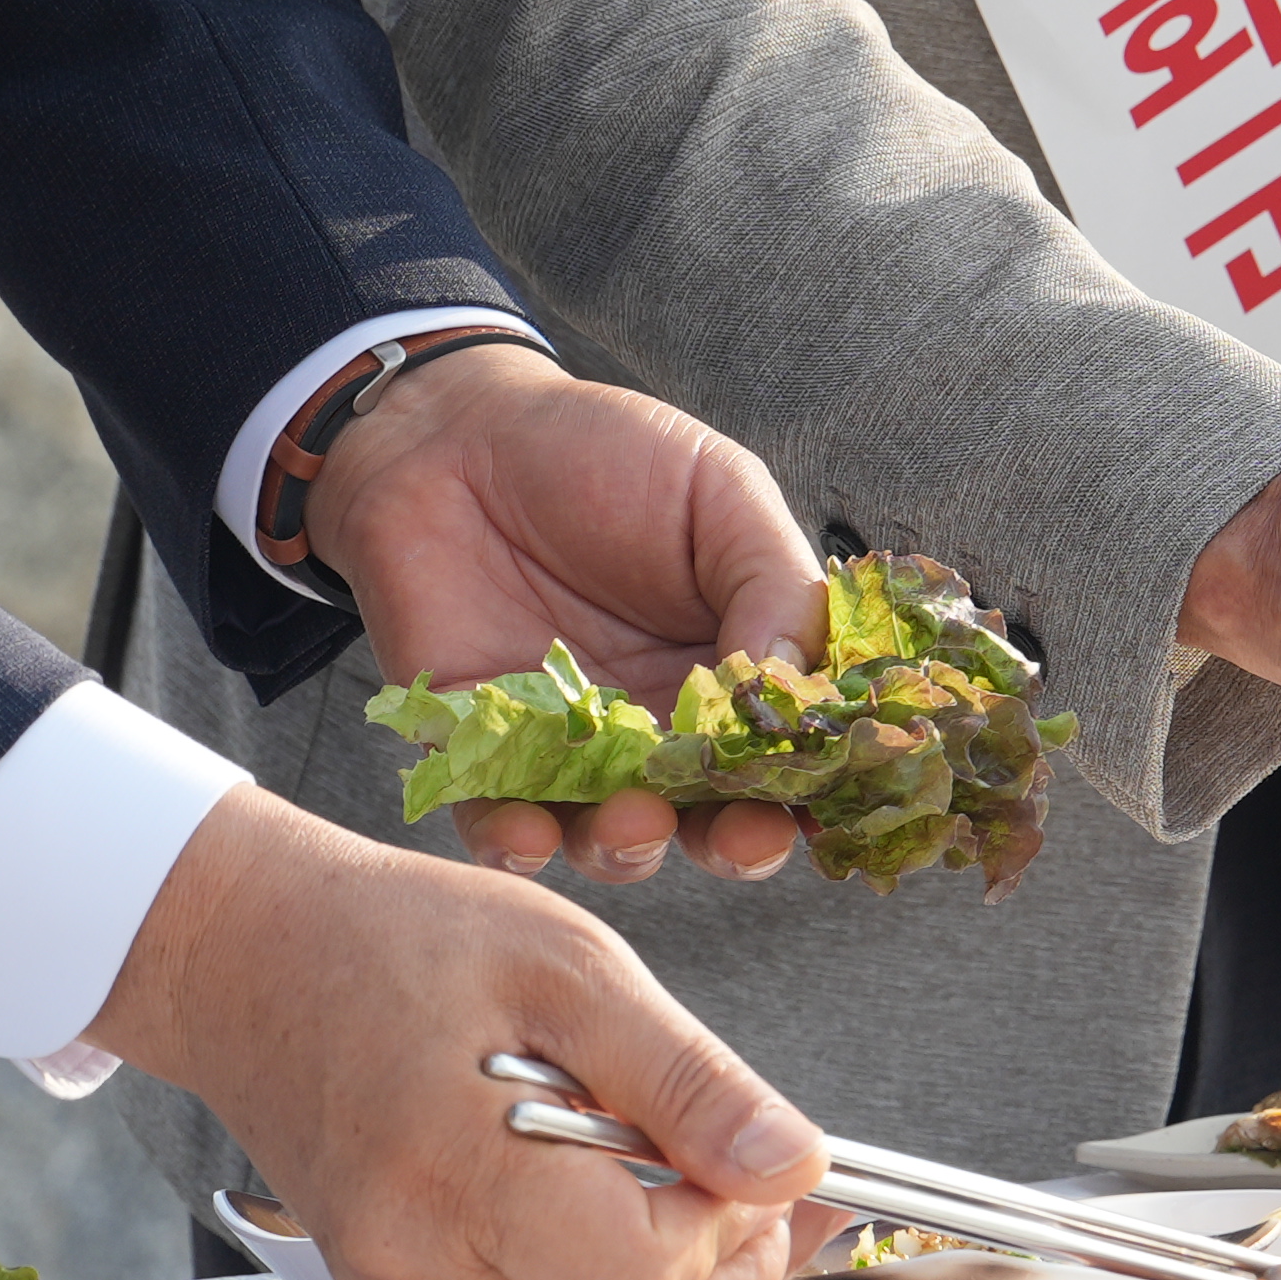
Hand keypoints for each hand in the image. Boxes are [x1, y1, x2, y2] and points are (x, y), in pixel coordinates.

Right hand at [95, 789, 817, 1279]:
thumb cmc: (390, 938)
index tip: (756, 1165)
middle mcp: (415, 1261)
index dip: (725, 1233)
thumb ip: (686, 1079)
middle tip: (755, 1180)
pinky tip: (602, 1183)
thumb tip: (789, 1164)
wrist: (247, 953)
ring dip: (662, 1273)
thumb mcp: (568, 965)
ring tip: (679, 1165)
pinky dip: (593, 1267)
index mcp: (453, 1175)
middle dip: (719, 1269)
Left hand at [308, 339, 824, 885]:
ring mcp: (573, 749)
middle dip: (737, 843)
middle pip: (715, 818)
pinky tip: (528, 832)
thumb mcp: (716, 491)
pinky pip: (500, 824)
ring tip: (634, 820)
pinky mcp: (482, 753)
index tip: (827, 802)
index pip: (791, 753)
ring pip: (614, 838)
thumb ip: (772, 585)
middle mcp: (663, 728)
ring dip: (632, 847)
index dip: (815, 786)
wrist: (452, 433)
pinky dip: (517, 843)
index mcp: (733, 671)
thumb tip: (799, 686)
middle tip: (742, 836)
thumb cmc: (597, 453)